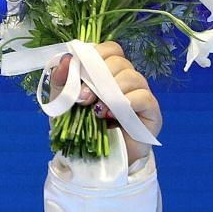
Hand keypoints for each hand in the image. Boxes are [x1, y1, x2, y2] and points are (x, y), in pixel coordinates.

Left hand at [49, 41, 162, 164]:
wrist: (92, 161)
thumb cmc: (80, 130)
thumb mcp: (63, 105)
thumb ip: (61, 82)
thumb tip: (66, 59)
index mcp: (108, 73)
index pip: (110, 50)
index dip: (96, 55)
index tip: (80, 73)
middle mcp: (126, 80)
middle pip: (120, 61)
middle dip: (98, 77)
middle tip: (83, 99)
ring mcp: (140, 94)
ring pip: (132, 77)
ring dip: (110, 91)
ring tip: (96, 110)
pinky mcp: (151, 112)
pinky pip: (143, 97)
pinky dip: (125, 103)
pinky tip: (110, 115)